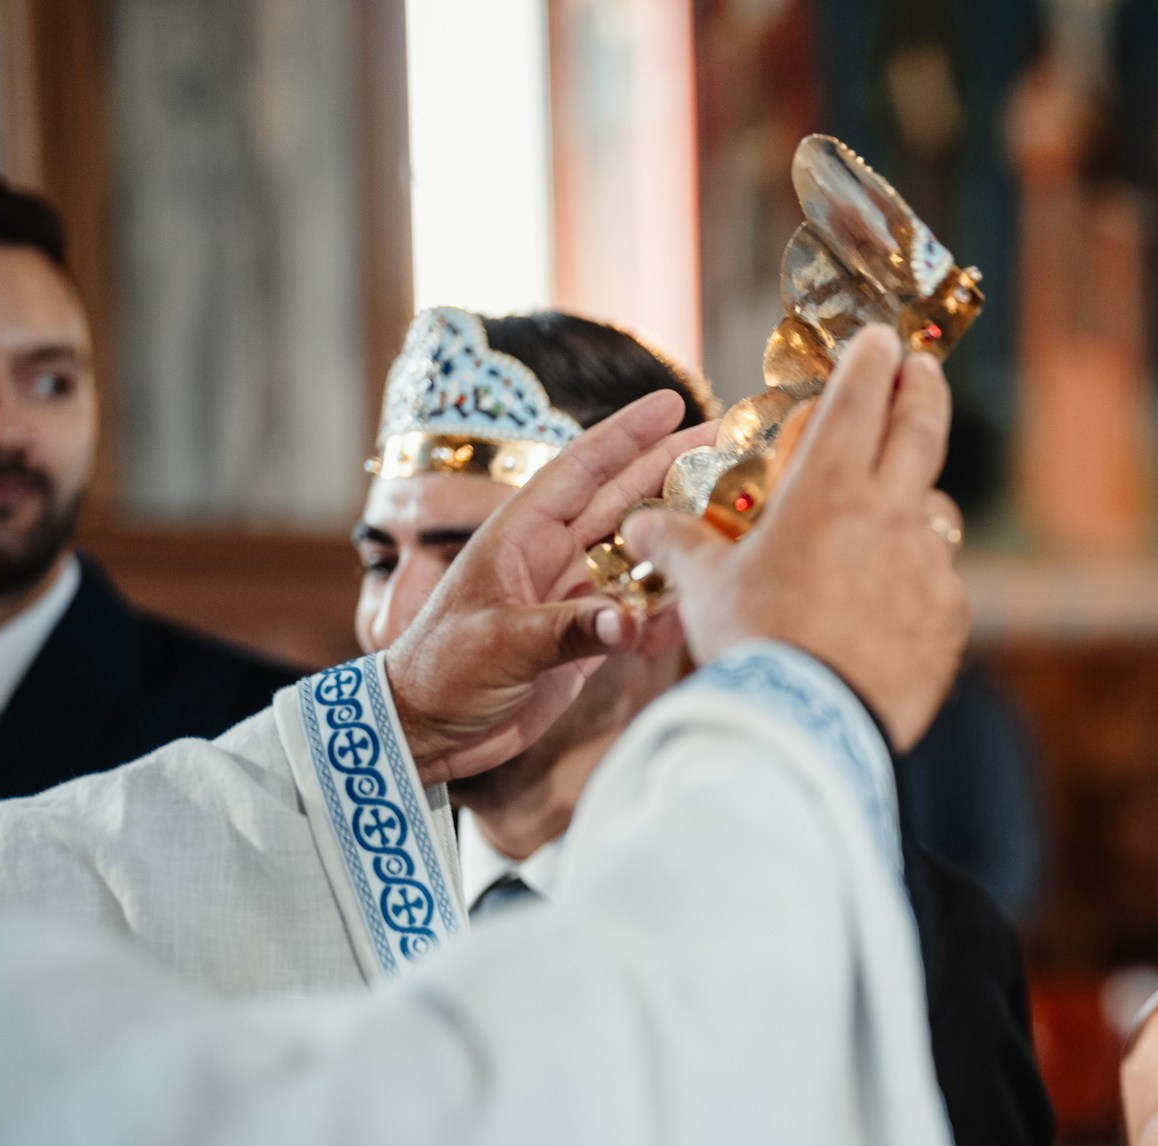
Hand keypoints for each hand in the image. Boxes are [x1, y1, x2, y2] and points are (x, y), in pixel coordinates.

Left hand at [384, 392, 714, 782]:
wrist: (426, 731)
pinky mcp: (585, 637)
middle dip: (672, 469)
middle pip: (622, 499)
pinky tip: (697, 601)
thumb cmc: (441, 671)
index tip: (671, 402)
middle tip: (727, 443)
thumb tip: (631, 624)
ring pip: (636, 553)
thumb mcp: (500, 642)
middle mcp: (551, 556)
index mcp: (521, 534)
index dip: (628, 434)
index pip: (582, 470)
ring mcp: (571, 595)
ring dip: (679, 537)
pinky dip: (667, 608)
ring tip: (731, 516)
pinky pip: (637, 610)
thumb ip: (569, 630)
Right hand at [620, 325, 970, 749]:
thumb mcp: (705, 590)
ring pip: (934, 516)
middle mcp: (888, 516)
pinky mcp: (949, 618)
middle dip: (921, 390)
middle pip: (920, 432)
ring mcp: (928, 567)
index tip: (883, 339)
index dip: (870, 363)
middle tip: (922, 367)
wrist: (809, 727)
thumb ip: (678, 547)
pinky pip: (940, 588)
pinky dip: (920, 588)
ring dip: (917, 506)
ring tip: (898, 519)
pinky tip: (894, 611)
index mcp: (827, 491)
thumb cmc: (752, 647)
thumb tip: (637, 526)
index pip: (856, 402)